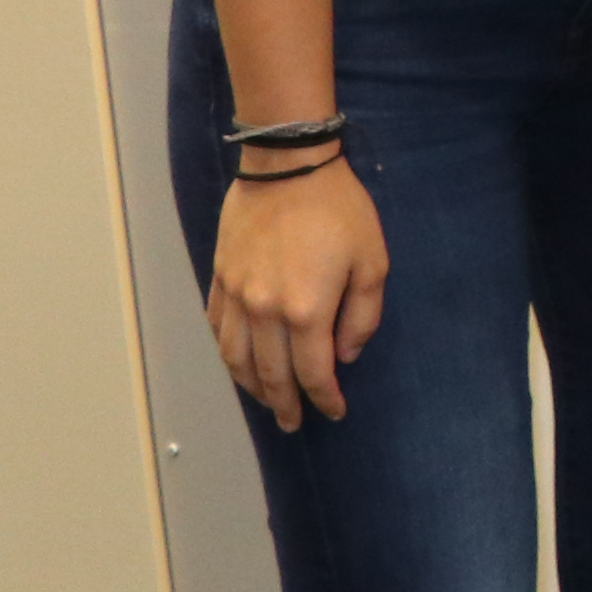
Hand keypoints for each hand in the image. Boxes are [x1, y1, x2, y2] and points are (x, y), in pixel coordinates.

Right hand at [205, 157, 389, 429]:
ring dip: (252, 386)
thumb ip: (362, 316)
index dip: (324, 398)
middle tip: (294, 424)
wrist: (287, 167)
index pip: (312, 372)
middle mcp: (264, 311)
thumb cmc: (340, 212)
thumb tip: (346, 355)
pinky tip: (240, 363)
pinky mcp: (220, 278)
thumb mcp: (373, 263)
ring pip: (236, 358)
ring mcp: (236, 296)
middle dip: (284, 404)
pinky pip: (218, 329)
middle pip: (270, 374)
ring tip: (267, 402)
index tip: (334, 412)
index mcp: (305, 310)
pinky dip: (229, 354)